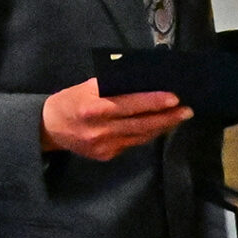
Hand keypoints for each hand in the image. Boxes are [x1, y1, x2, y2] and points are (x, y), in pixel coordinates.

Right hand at [41, 78, 190, 160]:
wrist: (49, 128)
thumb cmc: (71, 100)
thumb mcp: (88, 86)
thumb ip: (114, 85)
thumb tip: (145, 81)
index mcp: (94, 108)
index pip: (130, 104)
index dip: (153, 102)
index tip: (174, 98)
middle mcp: (100, 130)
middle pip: (141, 124)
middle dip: (167, 118)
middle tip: (187, 110)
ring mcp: (104, 146)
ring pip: (140, 136)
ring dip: (162, 126)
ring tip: (179, 117)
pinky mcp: (106, 155)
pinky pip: (133, 143)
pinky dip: (147, 133)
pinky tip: (160, 126)